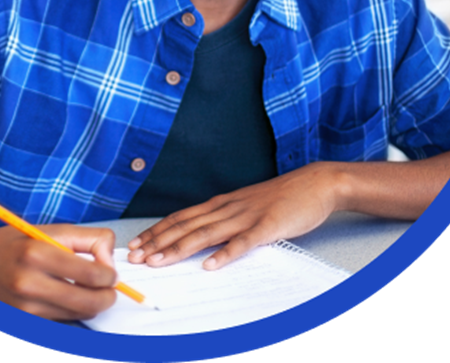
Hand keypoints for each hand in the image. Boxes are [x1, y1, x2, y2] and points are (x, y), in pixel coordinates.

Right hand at [0, 222, 117, 320]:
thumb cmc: (18, 242)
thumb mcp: (53, 230)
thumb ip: (89, 240)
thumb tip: (109, 262)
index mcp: (38, 253)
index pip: (90, 274)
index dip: (110, 276)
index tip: (111, 273)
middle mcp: (29, 283)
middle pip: (88, 303)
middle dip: (107, 297)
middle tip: (110, 288)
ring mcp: (24, 308)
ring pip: (77, 315)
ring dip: (91, 305)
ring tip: (89, 289)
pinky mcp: (22, 322)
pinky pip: (61, 321)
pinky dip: (71, 312)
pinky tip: (68, 297)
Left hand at [127, 163, 343, 270]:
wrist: (313, 183)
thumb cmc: (280, 198)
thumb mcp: (245, 206)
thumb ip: (224, 220)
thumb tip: (201, 238)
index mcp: (221, 203)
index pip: (181, 217)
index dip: (157, 231)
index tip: (136, 244)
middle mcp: (228, 208)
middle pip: (186, 226)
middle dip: (158, 242)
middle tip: (135, 256)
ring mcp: (246, 216)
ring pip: (206, 233)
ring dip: (179, 248)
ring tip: (159, 261)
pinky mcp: (267, 226)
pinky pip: (243, 242)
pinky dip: (225, 254)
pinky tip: (210, 265)